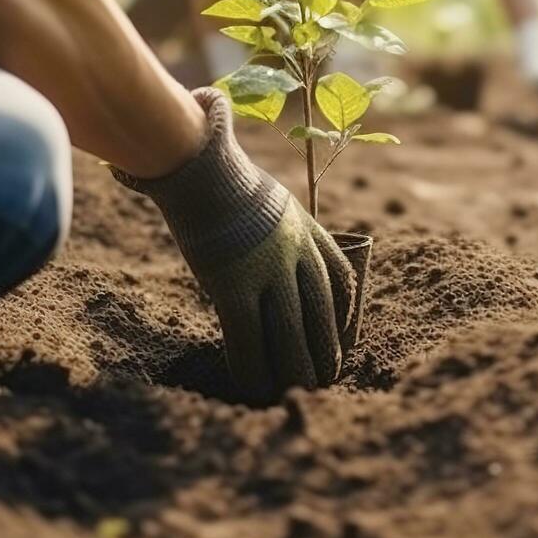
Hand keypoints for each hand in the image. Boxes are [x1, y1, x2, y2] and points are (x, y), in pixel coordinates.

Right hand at [110, 88, 356, 401]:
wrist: (192, 159)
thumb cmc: (212, 159)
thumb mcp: (256, 175)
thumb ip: (265, 199)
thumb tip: (230, 145)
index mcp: (305, 226)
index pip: (339, 274)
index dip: (344, 308)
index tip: (344, 329)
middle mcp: (295, 251)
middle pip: (321, 312)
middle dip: (327, 348)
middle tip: (330, 376)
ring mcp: (267, 271)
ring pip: (292, 334)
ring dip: (299, 368)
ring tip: (304, 391)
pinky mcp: (234, 288)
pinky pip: (249, 342)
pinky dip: (252, 370)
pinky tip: (252, 388)